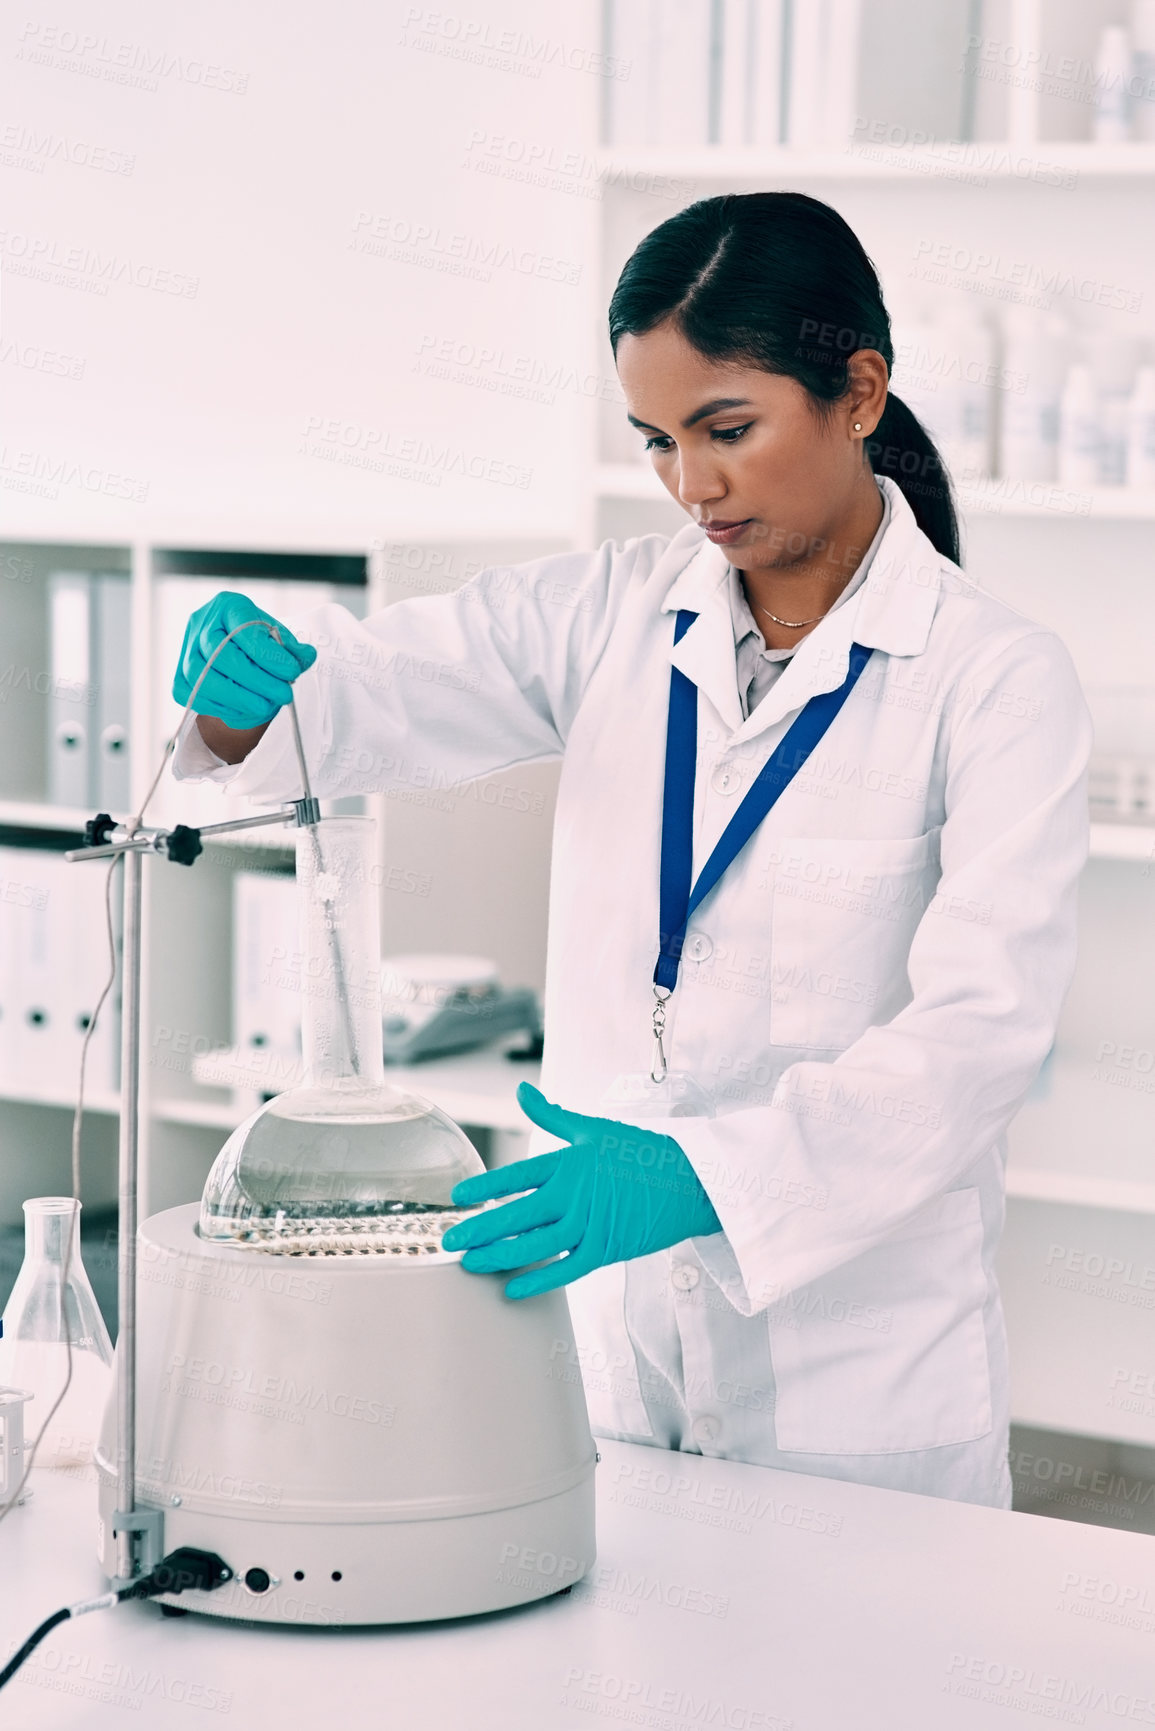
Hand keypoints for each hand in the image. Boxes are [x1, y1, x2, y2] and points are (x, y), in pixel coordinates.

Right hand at [172, 591, 316, 729]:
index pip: (243, 627)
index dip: (267, 653)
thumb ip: (293, 648)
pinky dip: (221, 707)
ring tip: (267, 706)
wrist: (234, 658)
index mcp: (228, 606)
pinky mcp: (179, 680)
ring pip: (203, 678)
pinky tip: (244, 709)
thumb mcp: (279, 639)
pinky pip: (194, 696)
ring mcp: (186, 651)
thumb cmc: (258, 645)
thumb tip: (307, 656)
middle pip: (220, 654)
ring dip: (239, 697)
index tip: (291, 672)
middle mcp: (201, 624)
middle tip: (284, 694)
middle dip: (257, 680)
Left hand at [441, 1081, 720, 1298]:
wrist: (689, 1182)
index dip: (484, 1187)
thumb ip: (552, 1114)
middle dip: (480, 1229)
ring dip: (500, 1256)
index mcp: (569, 1163)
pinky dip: (539, 1281)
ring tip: (471, 1264)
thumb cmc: (641, 1152)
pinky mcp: (605, 1250)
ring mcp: (590, 1226)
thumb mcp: (593, 1128)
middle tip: (449, 1241)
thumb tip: (522, 1090)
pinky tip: (513, 1288)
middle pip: (518, 1215)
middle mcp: (575, 1196)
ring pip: (536, 1246)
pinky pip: (566, 1270)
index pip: (516, 1176)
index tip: (458, 1197)